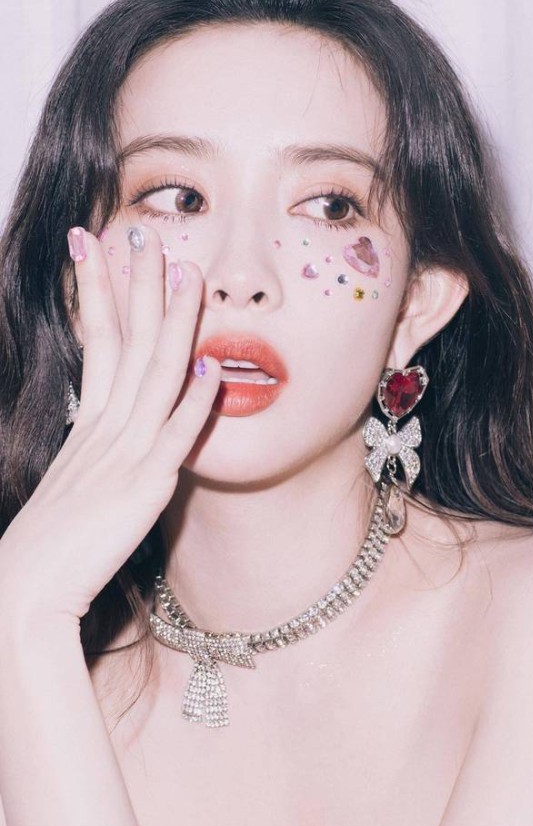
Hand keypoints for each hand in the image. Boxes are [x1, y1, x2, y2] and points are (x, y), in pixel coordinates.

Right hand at [0, 224, 220, 622]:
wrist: (25, 591)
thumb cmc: (48, 549)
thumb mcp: (74, 487)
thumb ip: (97, 456)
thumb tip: (107, 431)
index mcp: (87, 424)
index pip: (93, 338)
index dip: (97, 289)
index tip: (94, 243)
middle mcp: (105, 428)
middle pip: (124, 340)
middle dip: (134, 284)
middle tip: (142, 233)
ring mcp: (125, 452)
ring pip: (154, 372)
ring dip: (173, 321)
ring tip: (189, 274)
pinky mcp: (144, 486)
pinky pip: (174, 433)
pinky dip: (195, 398)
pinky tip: (213, 364)